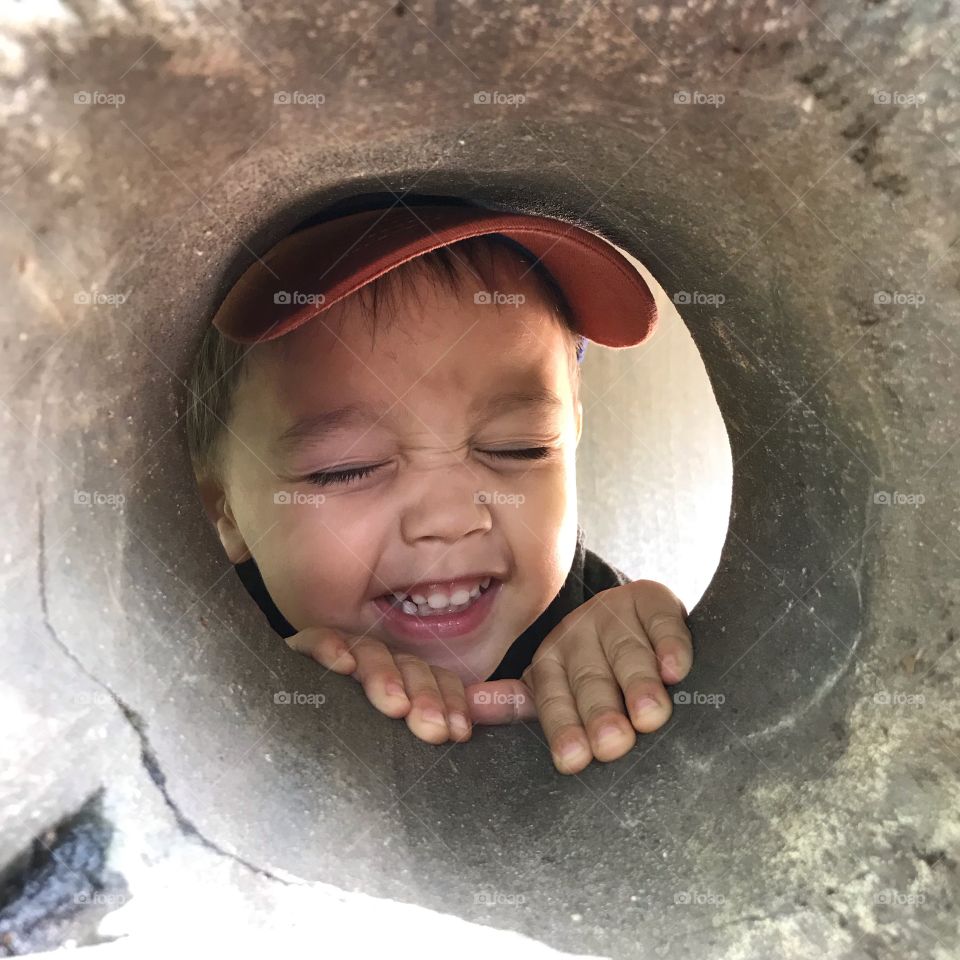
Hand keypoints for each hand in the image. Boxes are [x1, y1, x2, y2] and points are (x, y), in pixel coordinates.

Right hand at [285, 627, 473, 744]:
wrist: (279, 746)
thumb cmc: (344, 757)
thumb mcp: (402, 741)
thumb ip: (444, 726)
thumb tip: (502, 719)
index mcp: (407, 683)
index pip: (436, 680)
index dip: (449, 702)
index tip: (457, 733)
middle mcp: (378, 666)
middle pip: (408, 666)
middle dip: (425, 696)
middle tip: (432, 730)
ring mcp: (340, 656)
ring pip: (370, 653)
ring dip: (384, 677)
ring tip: (394, 705)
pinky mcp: (298, 654)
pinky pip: (317, 639)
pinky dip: (330, 647)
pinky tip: (341, 664)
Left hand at [469, 580, 692, 774]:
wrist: (633, 615)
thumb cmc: (593, 670)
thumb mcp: (553, 687)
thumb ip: (515, 703)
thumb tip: (467, 708)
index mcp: (548, 662)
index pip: (552, 699)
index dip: (563, 729)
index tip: (574, 761)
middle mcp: (578, 636)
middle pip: (590, 679)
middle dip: (600, 712)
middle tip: (613, 744)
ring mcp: (614, 615)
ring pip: (626, 653)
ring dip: (637, 684)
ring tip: (649, 716)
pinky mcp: (652, 600)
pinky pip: (661, 621)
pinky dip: (670, 645)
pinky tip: (675, 670)